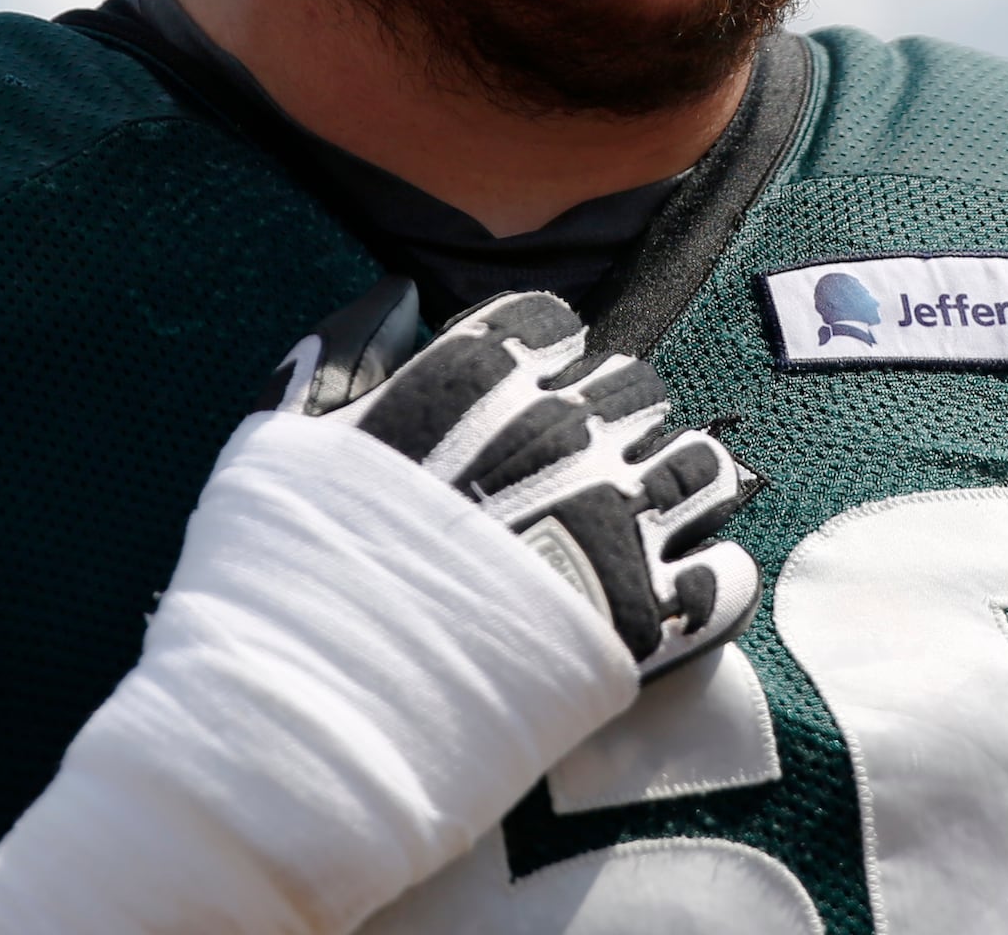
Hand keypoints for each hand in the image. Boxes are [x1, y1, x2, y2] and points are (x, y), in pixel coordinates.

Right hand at [277, 278, 764, 674]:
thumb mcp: (286, 438)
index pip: (549, 327)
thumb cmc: (293, 573)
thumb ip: (347, 353)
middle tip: (581, 462)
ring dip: (671, 482)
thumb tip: (398, 295)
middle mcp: (566, 432)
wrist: (323, 711)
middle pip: (633, 388)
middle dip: (611, 414)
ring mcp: (617, 521)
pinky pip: (721, 576)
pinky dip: (707, 578)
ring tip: (639, 516)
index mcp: (482, 380)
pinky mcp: (651, 615)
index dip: (536, 360)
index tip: (523, 394)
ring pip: (696, 465)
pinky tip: (675, 587)